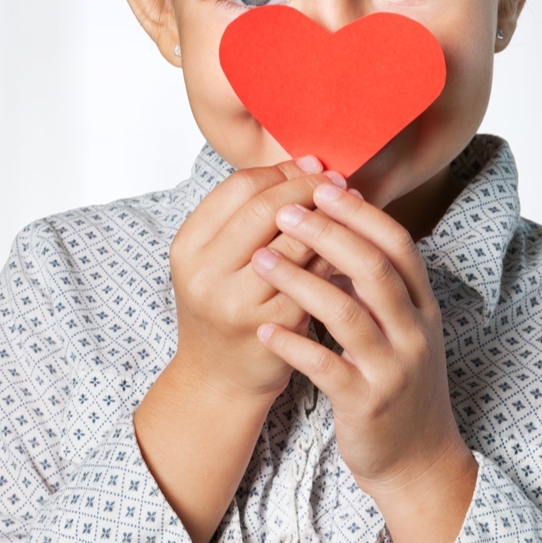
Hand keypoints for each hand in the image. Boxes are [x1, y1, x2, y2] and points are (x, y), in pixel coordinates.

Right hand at [168, 156, 343, 401]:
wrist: (218, 376)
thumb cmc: (224, 308)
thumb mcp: (214, 259)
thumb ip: (244, 218)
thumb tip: (303, 167)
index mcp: (188, 245)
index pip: (239, 187)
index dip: (281, 172)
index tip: (311, 167)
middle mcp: (205, 271)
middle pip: (265, 208)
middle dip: (309, 189)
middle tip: (339, 183)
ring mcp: (236, 300)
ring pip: (294, 241)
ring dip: (330, 220)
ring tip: (353, 209)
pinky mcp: (271, 324)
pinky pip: (313, 279)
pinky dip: (336, 258)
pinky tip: (353, 250)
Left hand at [251, 182, 475, 542]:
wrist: (415, 458)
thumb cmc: (391, 377)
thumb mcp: (394, 324)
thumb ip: (372, 279)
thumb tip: (337, 218)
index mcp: (419, 305)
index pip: (396, 245)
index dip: (360, 213)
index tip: (321, 184)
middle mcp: (412, 331)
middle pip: (374, 270)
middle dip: (328, 235)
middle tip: (284, 211)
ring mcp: (391, 368)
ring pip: (348, 316)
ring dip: (301, 282)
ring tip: (261, 260)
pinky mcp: (367, 403)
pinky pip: (328, 369)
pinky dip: (295, 345)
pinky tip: (264, 328)